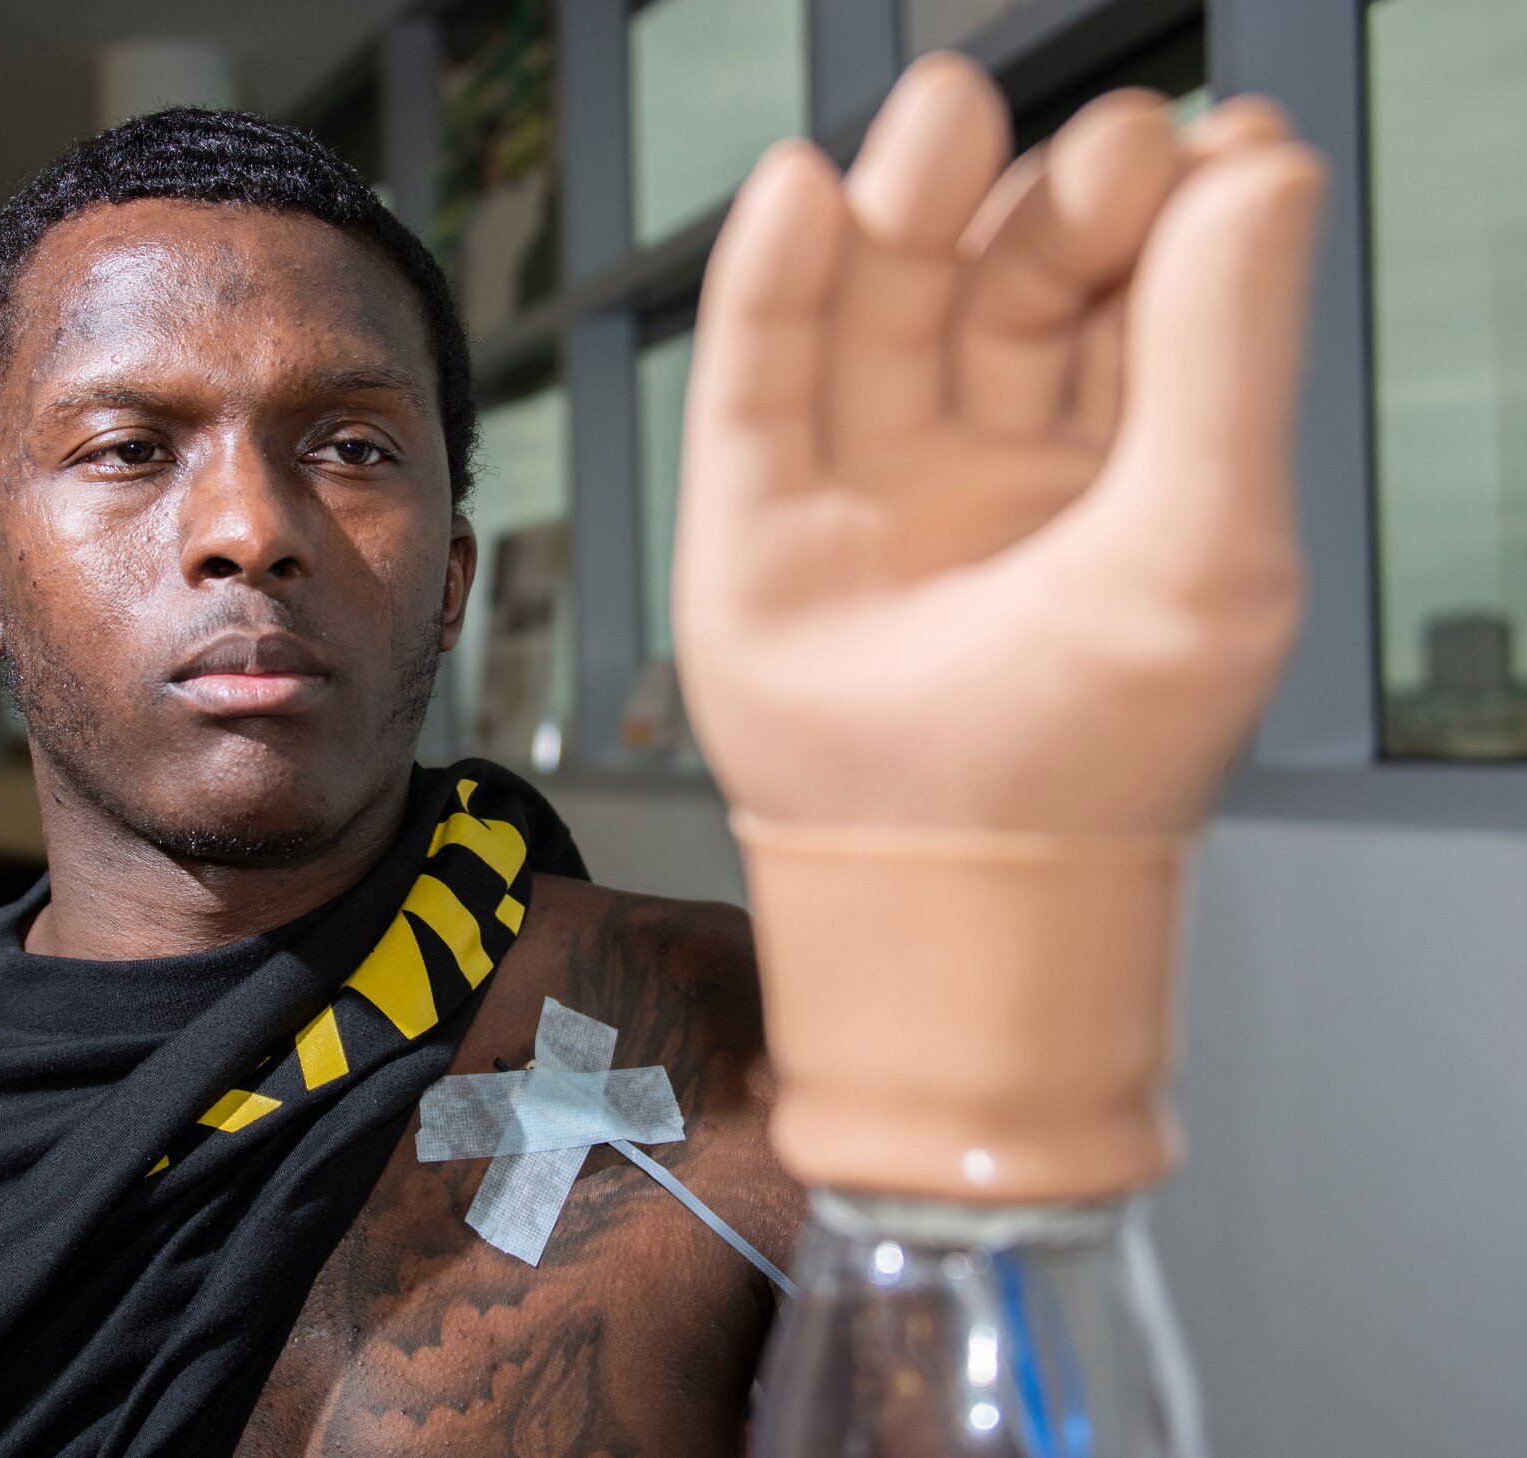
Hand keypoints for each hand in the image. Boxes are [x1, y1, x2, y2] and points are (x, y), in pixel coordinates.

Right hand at [673, 54, 1325, 836]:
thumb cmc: (1091, 761)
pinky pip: (758, 372)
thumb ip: (1228, 358)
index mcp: (1131, 472)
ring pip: (887, 301)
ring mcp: (875, 482)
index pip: (1152, 297)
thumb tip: (1262, 167)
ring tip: (941, 115)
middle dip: (1055, 199)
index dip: (1175, 210)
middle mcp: (1002, 463)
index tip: (1207, 148)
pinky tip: (803, 195)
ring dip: (913, 199)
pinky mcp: (758, 512)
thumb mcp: (1204, 551)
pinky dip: (770, 280)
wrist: (938, 902)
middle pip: (1021, 278)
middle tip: (1101, 153)